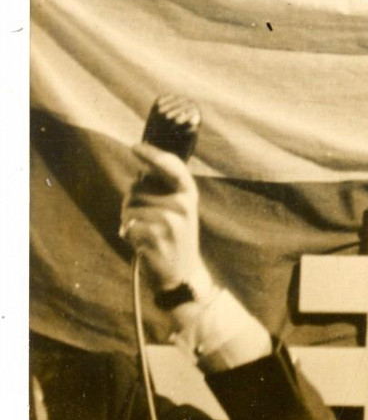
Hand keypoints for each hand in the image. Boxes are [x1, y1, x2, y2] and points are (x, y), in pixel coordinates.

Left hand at [119, 142, 212, 294]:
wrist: (182, 273)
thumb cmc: (174, 235)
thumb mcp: (178, 207)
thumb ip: (163, 188)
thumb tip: (141, 171)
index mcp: (189, 191)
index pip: (169, 165)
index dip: (151, 154)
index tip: (135, 147)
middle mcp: (183, 203)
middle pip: (137, 188)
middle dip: (130, 201)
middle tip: (141, 217)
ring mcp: (171, 221)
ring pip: (130, 208)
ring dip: (127, 220)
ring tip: (143, 232)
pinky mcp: (157, 238)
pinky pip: (128, 226)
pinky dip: (127, 234)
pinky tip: (140, 243)